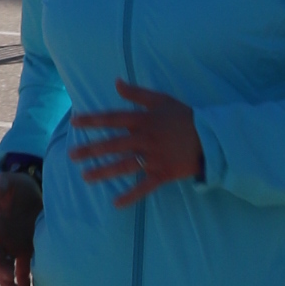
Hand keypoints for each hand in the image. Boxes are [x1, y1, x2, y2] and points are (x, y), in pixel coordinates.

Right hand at [0, 173, 40, 285]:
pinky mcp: (27, 253)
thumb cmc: (17, 185)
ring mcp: (13, 249)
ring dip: (9, 283)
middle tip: (7, 278)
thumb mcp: (9, 181)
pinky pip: (24, 272)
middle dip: (0, 272)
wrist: (34, 191)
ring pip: (8, 271)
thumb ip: (0, 185)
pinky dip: (24, 285)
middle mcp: (0, 242)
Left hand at [65, 82, 202, 204]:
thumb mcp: (161, 100)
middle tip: (72, 155)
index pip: (112, 119)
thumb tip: (116, 82)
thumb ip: (137, 93)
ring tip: (85, 177)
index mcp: (143, 121)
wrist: (211, 138)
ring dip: (104, 172)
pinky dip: (131, 196)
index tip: (74, 123)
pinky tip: (115, 203)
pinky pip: (144, 187)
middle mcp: (145, 140)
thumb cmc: (185, 117)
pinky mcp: (163, 174)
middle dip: (91, 150)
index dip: (92, 120)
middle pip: (113, 145)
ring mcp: (153, 158)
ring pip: (124, 166)